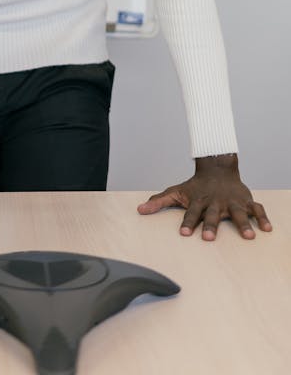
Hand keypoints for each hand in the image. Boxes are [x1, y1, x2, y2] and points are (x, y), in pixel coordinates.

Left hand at [137, 153, 271, 239]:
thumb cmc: (195, 186)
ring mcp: (232, 202)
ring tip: (248, 236)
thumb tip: (139, 209)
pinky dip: (263, 218)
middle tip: (210, 238)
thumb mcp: (176, 192)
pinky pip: (257, 209)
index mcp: (199, 201)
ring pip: (238, 213)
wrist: (217, 168)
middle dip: (211, 225)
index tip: (184, 233)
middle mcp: (216, 202)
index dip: (187, 222)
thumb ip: (158, 201)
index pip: (191, 213)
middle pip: (213, 215)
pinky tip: (267, 229)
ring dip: (243, 224)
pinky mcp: (245, 201)